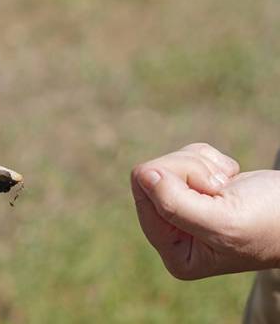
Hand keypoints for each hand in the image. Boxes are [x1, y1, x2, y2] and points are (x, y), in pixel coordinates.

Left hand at [132, 143, 279, 278]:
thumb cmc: (269, 221)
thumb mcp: (224, 221)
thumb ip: (175, 204)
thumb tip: (142, 176)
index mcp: (175, 254)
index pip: (142, 187)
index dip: (177, 178)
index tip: (211, 195)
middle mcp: (173, 234)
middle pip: (153, 171)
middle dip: (191, 169)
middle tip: (222, 190)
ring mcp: (182, 211)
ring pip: (171, 161)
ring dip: (204, 165)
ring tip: (229, 188)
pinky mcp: (195, 190)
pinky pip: (187, 154)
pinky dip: (211, 159)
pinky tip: (231, 180)